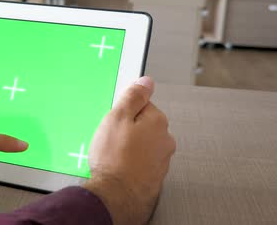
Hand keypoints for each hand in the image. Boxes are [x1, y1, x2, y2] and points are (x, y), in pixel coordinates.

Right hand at [83, 76, 175, 224]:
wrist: (116, 194)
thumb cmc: (114, 159)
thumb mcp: (117, 117)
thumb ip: (133, 96)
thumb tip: (146, 81)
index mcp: (158, 121)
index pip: (142, 104)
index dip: (124, 111)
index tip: (115, 119)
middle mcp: (165, 140)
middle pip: (143, 124)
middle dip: (127, 129)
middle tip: (111, 137)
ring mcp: (161, 159)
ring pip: (142, 143)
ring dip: (129, 146)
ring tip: (112, 154)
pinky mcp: (154, 175)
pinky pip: (140, 160)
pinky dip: (130, 161)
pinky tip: (117, 165)